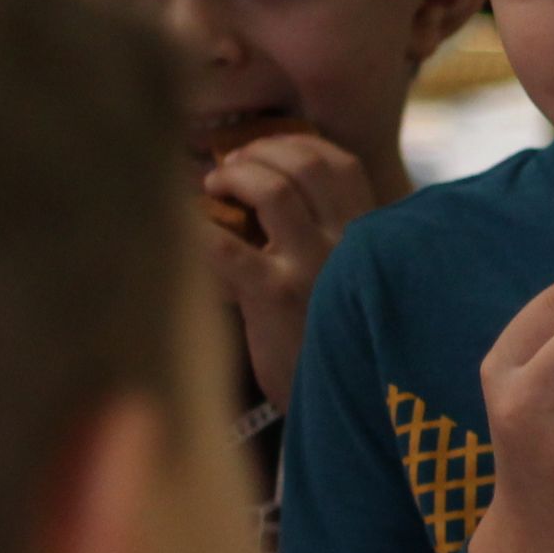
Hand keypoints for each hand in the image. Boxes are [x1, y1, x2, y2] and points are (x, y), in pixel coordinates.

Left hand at [201, 131, 378, 408]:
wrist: (339, 408)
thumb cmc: (332, 343)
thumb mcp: (350, 284)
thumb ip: (330, 241)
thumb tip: (270, 194)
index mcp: (369, 239)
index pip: (342, 164)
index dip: (298, 144)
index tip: (267, 150)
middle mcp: (349, 246)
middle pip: (308, 165)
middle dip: (261, 153)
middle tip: (231, 167)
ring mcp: (313, 268)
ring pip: (275, 190)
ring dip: (236, 176)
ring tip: (213, 186)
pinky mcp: (275, 297)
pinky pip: (224, 245)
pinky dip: (194, 227)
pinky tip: (184, 225)